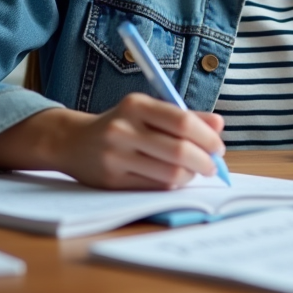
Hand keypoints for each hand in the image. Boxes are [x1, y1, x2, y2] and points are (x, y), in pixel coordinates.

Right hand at [50, 93, 226, 188]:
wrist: (73, 141)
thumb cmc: (121, 124)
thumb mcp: (148, 111)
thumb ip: (184, 117)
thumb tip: (219, 124)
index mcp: (136, 105)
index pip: (182, 121)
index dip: (207, 137)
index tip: (218, 147)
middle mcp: (123, 129)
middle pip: (179, 150)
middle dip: (204, 161)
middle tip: (212, 165)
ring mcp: (116, 156)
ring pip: (169, 173)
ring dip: (190, 175)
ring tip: (193, 171)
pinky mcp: (112, 180)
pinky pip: (154, 187)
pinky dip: (172, 184)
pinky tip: (174, 178)